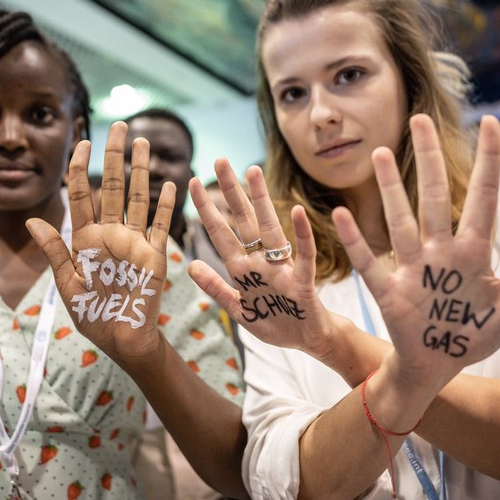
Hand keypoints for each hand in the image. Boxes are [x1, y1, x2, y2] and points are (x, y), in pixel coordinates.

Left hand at [26, 122, 172, 363]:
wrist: (122, 340)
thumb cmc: (92, 315)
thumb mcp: (67, 284)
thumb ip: (54, 251)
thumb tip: (32, 220)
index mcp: (86, 239)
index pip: (80, 195)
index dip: (79, 168)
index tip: (81, 142)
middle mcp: (111, 233)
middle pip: (111, 186)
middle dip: (114, 156)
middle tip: (119, 126)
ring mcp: (134, 242)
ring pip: (137, 197)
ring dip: (140, 170)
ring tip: (142, 142)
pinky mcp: (154, 255)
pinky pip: (159, 225)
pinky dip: (164, 204)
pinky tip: (168, 183)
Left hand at [188, 157, 344, 359]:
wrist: (309, 341)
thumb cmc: (276, 322)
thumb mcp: (238, 309)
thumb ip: (216, 288)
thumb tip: (191, 265)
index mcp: (243, 270)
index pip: (221, 233)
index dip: (207, 209)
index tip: (193, 182)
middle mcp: (261, 262)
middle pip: (243, 221)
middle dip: (232, 192)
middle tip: (220, 159)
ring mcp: (282, 270)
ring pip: (270, 230)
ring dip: (262, 202)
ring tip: (254, 172)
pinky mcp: (302, 283)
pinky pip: (303, 256)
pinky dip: (301, 235)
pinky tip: (296, 211)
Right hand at [334, 114, 499, 390]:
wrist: (437, 366)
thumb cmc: (472, 332)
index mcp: (474, 253)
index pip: (483, 198)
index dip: (488, 161)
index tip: (490, 122)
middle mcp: (441, 252)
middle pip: (435, 197)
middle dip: (429, 158)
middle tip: (419, 119)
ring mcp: (413, 269)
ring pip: (401, 221)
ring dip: (391, 189)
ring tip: (382, 153)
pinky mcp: (389, 291)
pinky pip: (369, 262)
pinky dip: (356, 240)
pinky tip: (342, 214)